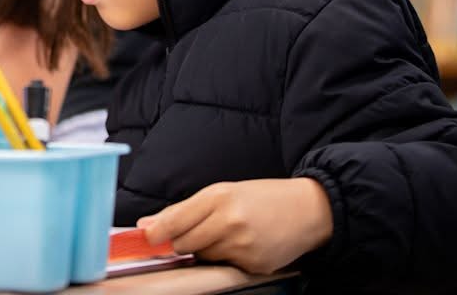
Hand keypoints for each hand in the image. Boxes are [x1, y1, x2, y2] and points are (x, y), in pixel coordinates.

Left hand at [138, 178, 332, 274]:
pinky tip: (244, 244)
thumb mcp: (223, 192)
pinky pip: (225, 266)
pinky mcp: (254, 265)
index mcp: (219, 197)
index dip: (157, 232)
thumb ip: (184, 209)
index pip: (176, 220)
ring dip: (206, 249)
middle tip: (197, 230)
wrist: (309, 210)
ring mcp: (243, 247)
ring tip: (228, 232)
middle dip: (182, 241)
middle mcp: (230, 222)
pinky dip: (227, 257)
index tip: (147, 236)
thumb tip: (148, 225)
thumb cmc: (262, 197)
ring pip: (203, 256)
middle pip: (184, 243)